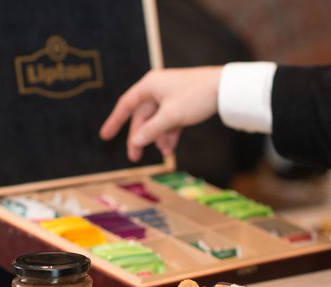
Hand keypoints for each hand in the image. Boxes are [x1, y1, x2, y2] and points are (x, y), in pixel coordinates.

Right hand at [100, 66, 222, 161]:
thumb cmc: (196, 97)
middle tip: (135, 157)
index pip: (126, 105)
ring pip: (157, 121)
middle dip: (140, 137)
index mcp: (150, 86)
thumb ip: (151, 130)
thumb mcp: (171, 116)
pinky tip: (170, 147)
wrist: (225, 88)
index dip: (115, 121)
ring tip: (164, 152)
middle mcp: (157, 89)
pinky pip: (169, 120)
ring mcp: (170, 96)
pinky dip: (169, 133)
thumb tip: (135, 142)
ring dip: (158, 137)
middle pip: (142, 117)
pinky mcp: (182, 103)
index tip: (105, 136)